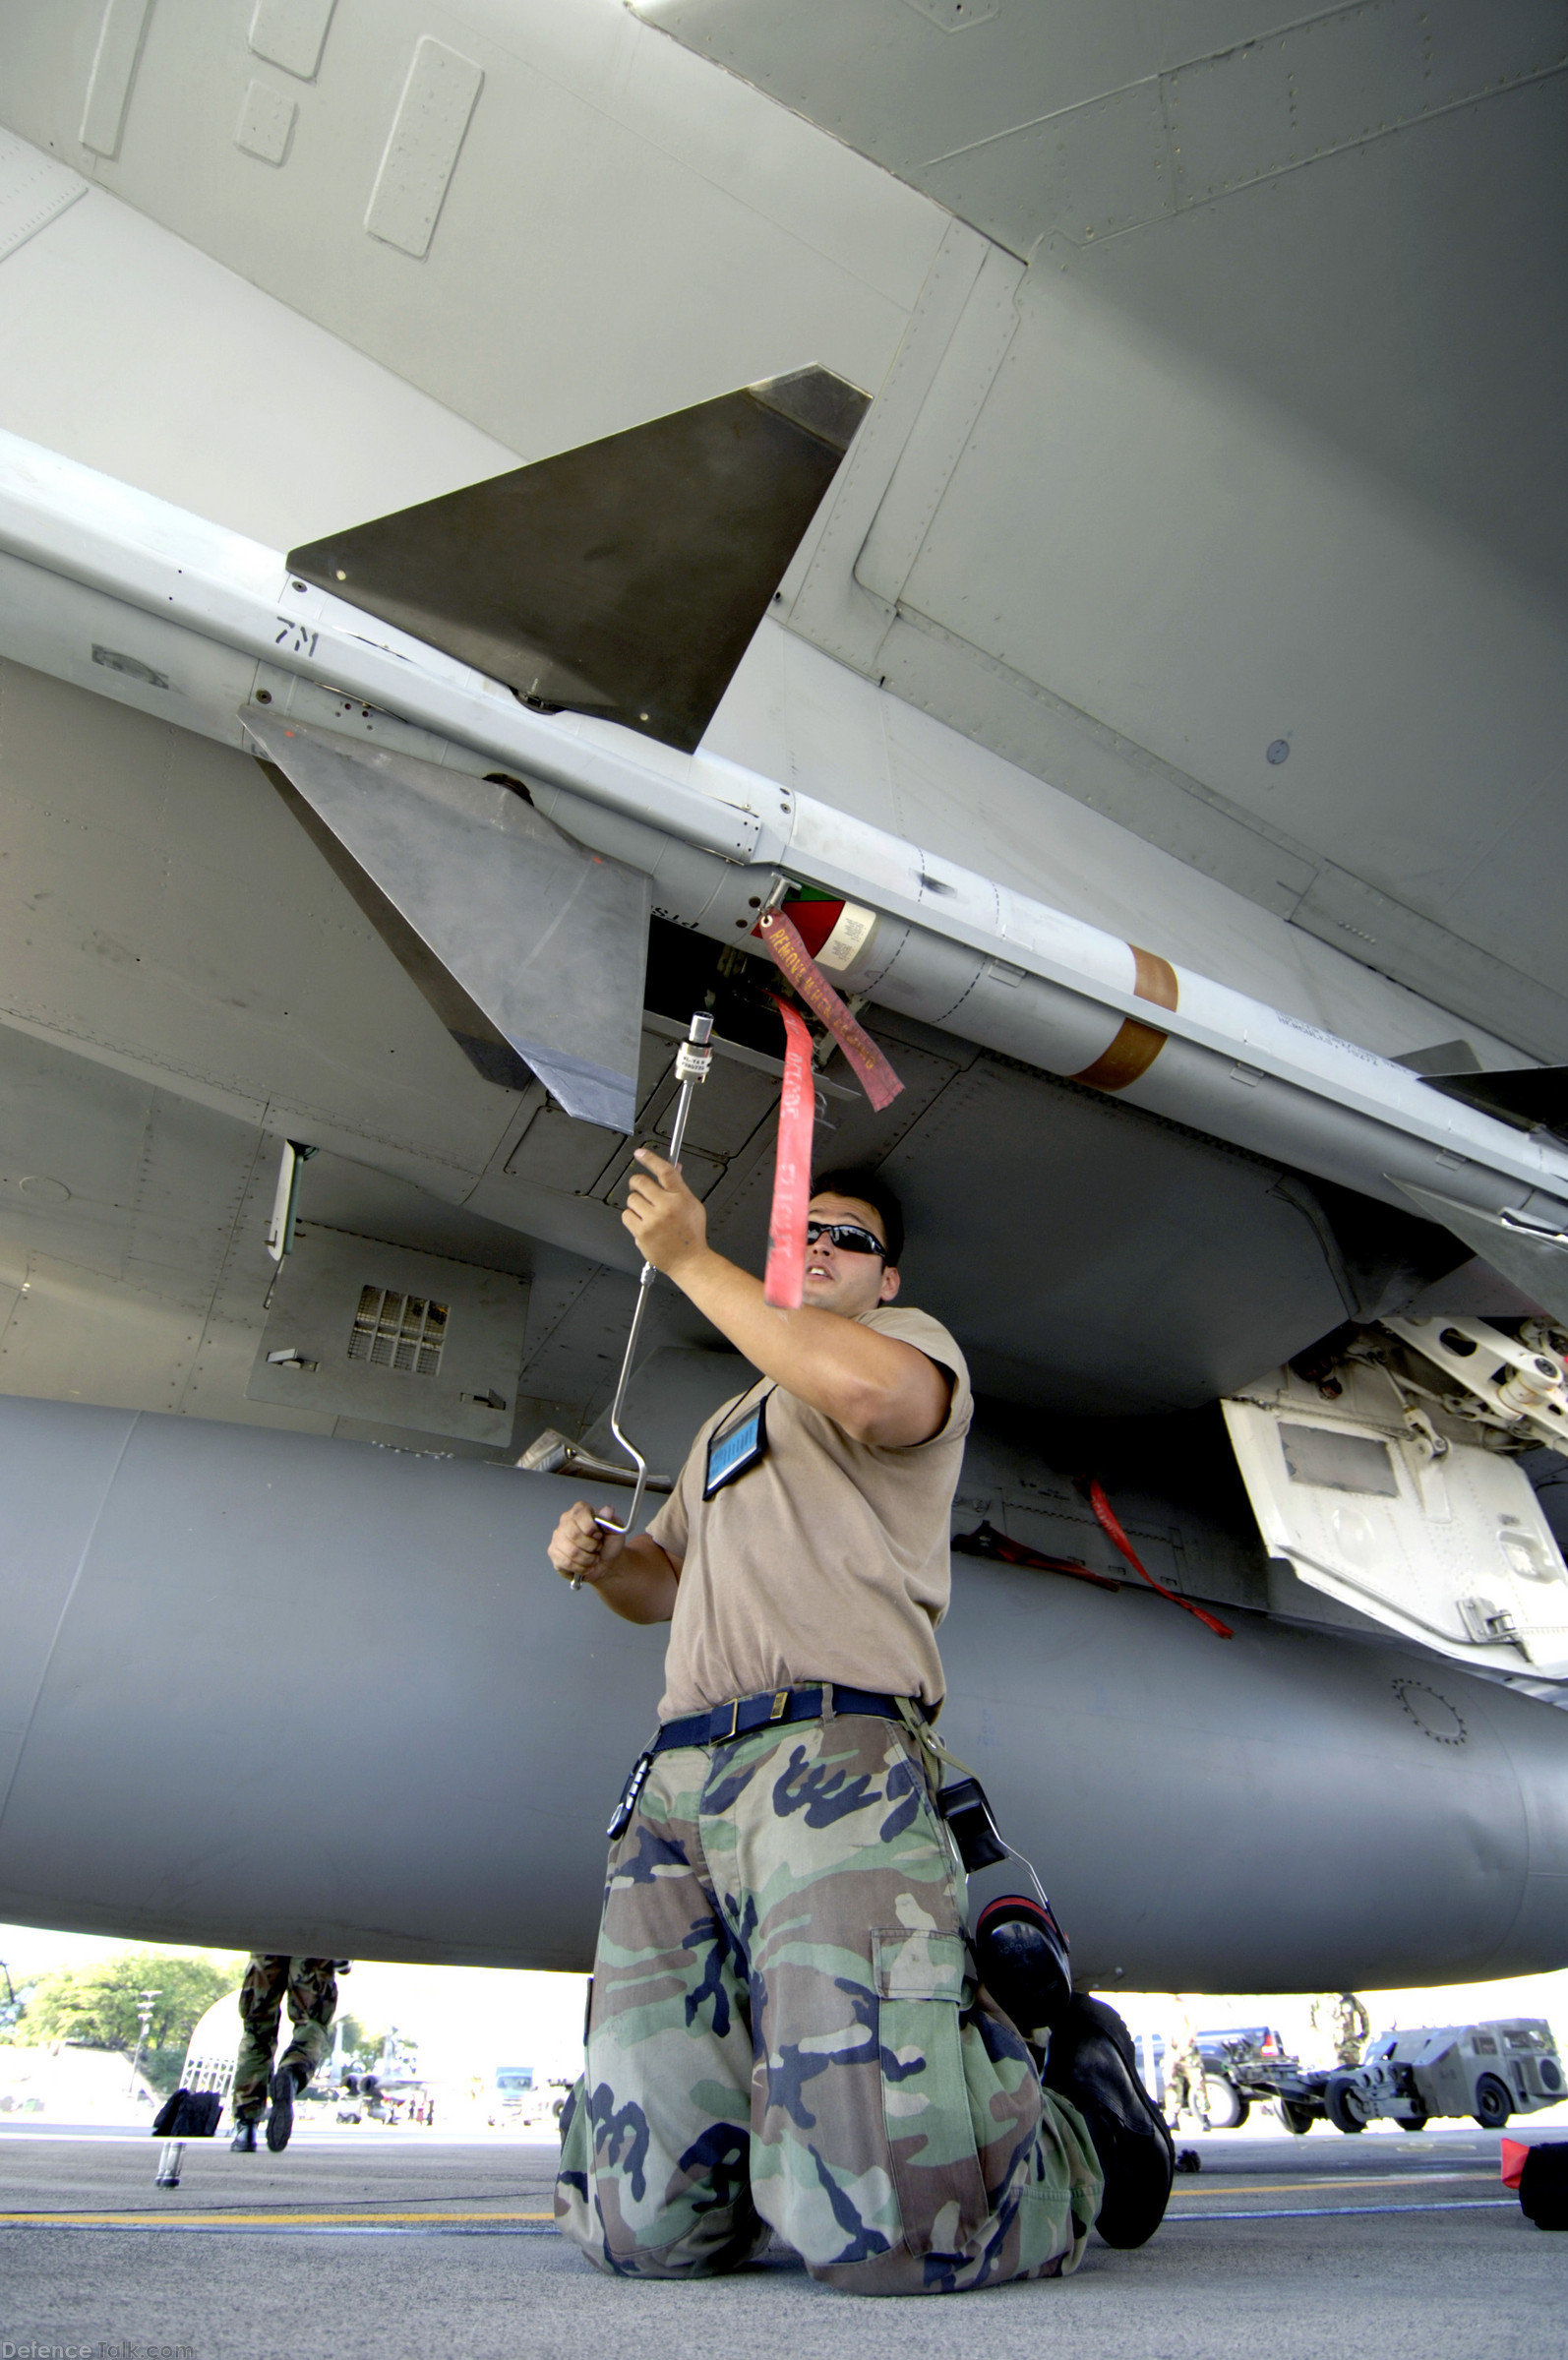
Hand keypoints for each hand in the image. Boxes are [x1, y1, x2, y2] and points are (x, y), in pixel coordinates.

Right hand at [547, 1500, 623, 1584]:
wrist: (605, 1562)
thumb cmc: (609, 1544)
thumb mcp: (616, 1531)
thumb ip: (612, 1521)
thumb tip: (607, 1511)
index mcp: (581, 1510)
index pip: (580, 1515)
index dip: (592, 1529)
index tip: (599, 1535)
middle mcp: (566, 1520)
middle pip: (574, 1535)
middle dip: (591, 1546)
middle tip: (598, 1548)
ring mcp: (557, 1536)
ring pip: (571, 1552)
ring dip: (588, 1559)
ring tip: (593, 1558)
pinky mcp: (553, 1552)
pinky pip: (566, 1563)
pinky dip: (580, 1568)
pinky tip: (585, 1565)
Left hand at [623, 1147, 707, 1276]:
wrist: (689, 1261)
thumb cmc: (691, 1235)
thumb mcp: (693, 1206)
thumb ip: (679, 1187)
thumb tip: (674, 1168)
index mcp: (681, 1198)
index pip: (665, 1171)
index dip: (650, 1159)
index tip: (640, 1153)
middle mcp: (667, 1207)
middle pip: (641, 1182)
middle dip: (636, 1183)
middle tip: (638, 1188)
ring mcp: (653, 1220)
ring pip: (631, 1199)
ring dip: (635, 1204)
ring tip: (646, 1214)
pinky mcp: (642, 1233)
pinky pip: (626, 1216)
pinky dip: (631, 1218)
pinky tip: (642, 1224)